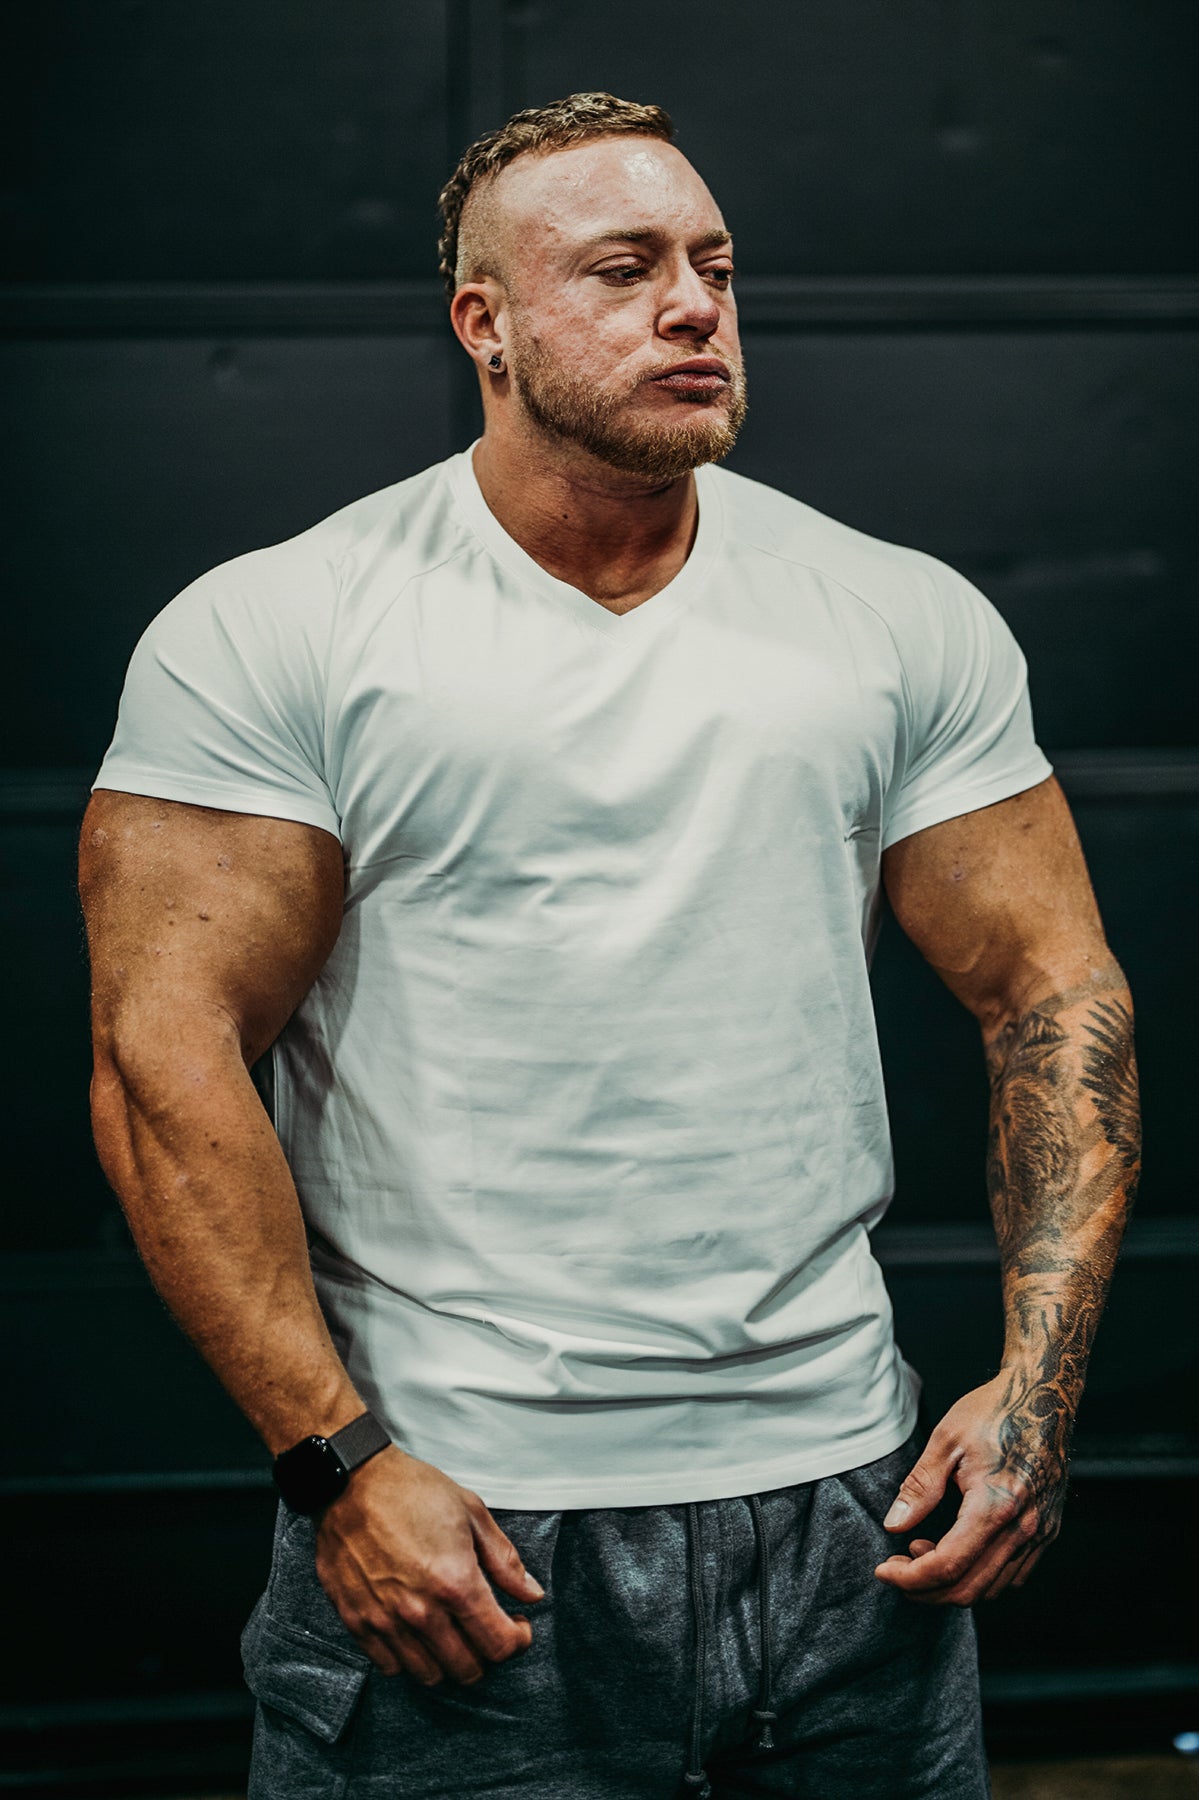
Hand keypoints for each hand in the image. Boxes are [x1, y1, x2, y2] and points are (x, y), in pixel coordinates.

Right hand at [314, 1444, 545, 1686]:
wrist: (350, 1482)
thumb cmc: (413, 1490)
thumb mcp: (472, 1512)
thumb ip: (505, 1561)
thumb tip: (531, 1593)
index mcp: (456, 1583)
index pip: (499, 1644)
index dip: (518, 1640)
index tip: (517, 1625)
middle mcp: (421, 1611)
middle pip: (467, 1669)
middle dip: (486, 1654)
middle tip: (485, 1629)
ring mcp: (386, 1620)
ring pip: (429, 1674)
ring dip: (449, 1661)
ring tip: (452, 1632)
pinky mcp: (356, 1621)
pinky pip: (390, 1666)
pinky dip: (409, 1659)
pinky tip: (416, 1633)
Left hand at [873, 1371, 1070, 1605]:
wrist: (1044, 1395)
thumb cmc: (994, 1411)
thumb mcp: (945, 1440)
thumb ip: (919, 1488)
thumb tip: (894, 1526)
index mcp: (996, 1503)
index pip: (948, 1566)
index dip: (910, 1578)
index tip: (884, 1570)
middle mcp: (1024, 1527)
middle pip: (969, 1589)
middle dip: (925, 1589)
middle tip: (897, 1568)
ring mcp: (1040, 1532)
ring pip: (991, 1588)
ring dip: (951, 1584)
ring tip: (922, 1549)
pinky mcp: (1047, 1531)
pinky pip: (1012, 1575)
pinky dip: (978, 1576)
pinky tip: (956, 1549)